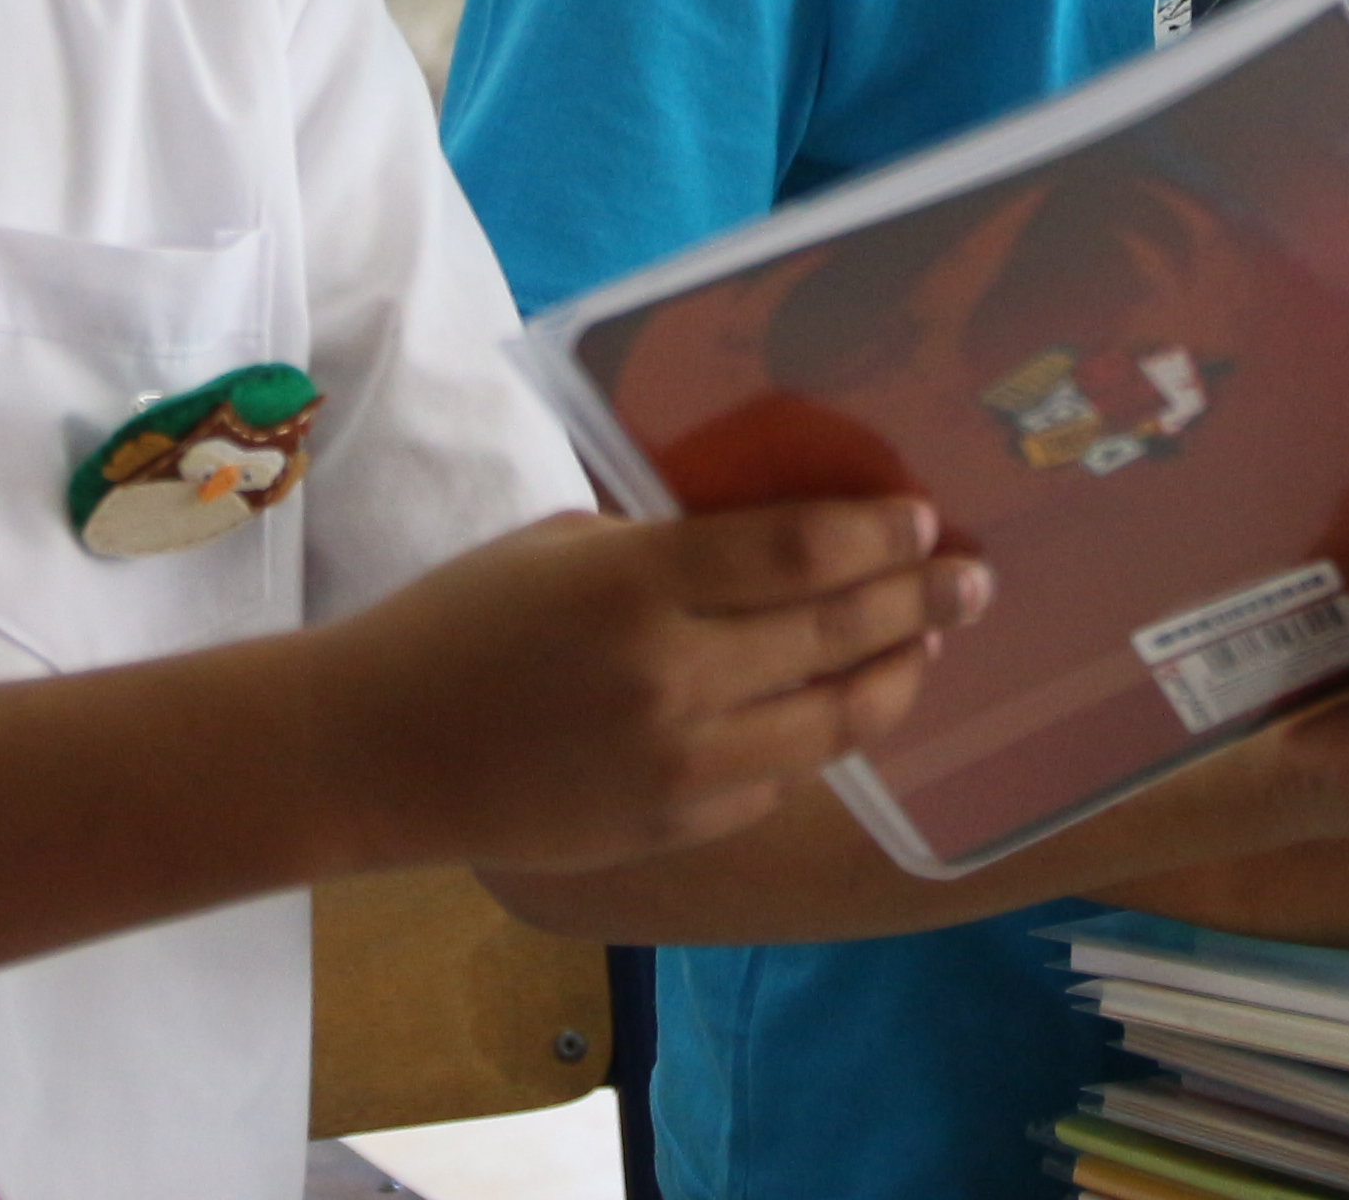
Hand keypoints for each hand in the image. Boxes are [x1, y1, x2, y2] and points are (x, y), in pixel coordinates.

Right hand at [311, 498, 975, 875]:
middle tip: (972, 579)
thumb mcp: (564, 544)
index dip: (876, 534)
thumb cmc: (458, 622)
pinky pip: (776, 783)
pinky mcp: (672, 828)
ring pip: (830, 726)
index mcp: (638, 585)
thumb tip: (778, 539)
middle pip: (836, 637)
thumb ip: (670, 544)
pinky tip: (835, 712)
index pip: (798, 553)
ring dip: (892, 681)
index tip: (924, 519)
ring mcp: (678, 767)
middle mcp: (674, 680)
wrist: (375, 754)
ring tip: (925, 648)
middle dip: (919, 602)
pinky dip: (815, 743)